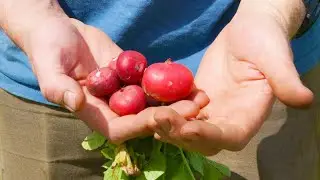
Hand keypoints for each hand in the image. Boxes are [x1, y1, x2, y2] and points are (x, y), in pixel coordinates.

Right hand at [26, 16, 209, 143]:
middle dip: (169, 116)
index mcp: (92, 112)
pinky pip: (152, 81)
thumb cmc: (48, 48)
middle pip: (144, 119)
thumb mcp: (48, 67)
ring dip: (177, 101)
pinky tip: (187, 77)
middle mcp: (111, 106)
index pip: (119, 129)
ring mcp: (124, 91)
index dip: (140, 126)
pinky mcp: (132, 75)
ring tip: (200, 95)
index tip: (161, 116)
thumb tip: (76, 103)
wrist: (59, 29)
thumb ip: (59, 87)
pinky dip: (169, 80)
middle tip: (195, 108)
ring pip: (153, 102)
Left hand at [147, 2, 313, 154]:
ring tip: (151, 116)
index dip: (210, 137)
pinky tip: (150, 109)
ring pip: (188, 128)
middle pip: (204, 139)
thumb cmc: (265, 40)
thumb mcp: (276, 58)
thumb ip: (286, 80)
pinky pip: (180, 111)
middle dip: (182, 134)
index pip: (230, 136)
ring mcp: (212, 110)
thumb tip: (306, 100)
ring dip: (169, 126)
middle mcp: (230, 118)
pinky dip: (166, 113)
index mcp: (250, 114)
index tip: (188, 128)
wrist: (247, 29)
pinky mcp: (197, 99)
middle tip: (160, 120)